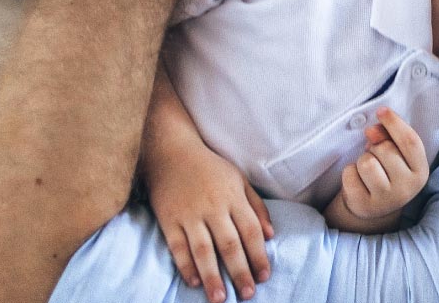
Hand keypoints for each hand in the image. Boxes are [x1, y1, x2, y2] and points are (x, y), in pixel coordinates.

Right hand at [143, 141, 273, 302]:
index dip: (259, 256)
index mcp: (233, 198)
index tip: (264, 276)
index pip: (251, 232)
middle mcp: (213, 207)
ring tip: (219, 298)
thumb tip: (271, 236)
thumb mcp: (239, 180)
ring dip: (212, 276)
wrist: (171, 151)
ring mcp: (189, 214)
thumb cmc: (210, 167)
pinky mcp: (168, 219)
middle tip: (247, 295)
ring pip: (202, 250)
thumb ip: (256, 207)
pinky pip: (177, 246)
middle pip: (229, 244)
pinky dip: (185, 265)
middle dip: (240, 271)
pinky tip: (194, 282)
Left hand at [326, 108, 430, 232]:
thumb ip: (388, 136)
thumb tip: (372, 130)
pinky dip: (349, 172)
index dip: (395, 123)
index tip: (381, 110)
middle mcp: (407, 188)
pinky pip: (350, 174)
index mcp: (421, 171)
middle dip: (376, 146)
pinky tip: (358, 181)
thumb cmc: (387, 171)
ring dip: (362, 159)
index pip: (410, 142)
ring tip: (367, 170)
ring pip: (366, 162)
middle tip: (377, 156)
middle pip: (385, 149)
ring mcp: (386, 200)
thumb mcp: (395, 153)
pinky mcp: (364, 206)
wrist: (375, 207)